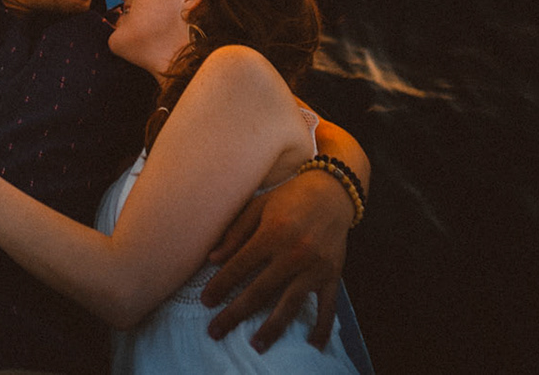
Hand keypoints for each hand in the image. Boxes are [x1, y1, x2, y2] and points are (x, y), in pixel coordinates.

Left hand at [199, 169, 350, 350]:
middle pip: (259, 290)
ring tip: (255, 345)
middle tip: (215, 332)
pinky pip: (328, 306)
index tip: (205, 302)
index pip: (240, 265)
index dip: (220, 285)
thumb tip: (212, 259)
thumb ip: (235, 233)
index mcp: (273, 233)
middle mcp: (293, 252)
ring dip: (272, 327)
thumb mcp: (259, 206)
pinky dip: (321, 327)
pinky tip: (312, 345)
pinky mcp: (333, 275)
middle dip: (235, 313)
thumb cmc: (290, 198)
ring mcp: (315, 266)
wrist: (333, 192)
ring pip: (290, 304)